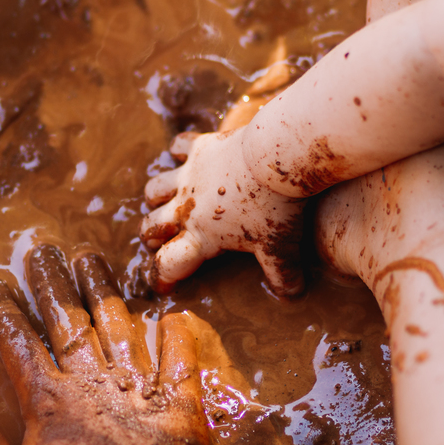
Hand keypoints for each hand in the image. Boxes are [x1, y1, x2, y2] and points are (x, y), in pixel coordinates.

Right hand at [0, 245, 210, 444]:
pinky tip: (173, 312)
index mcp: (49, 402)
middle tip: (41, 249)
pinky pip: (179, 361)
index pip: (19, 344)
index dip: (2, 311)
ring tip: (89, 258)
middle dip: (51, 283)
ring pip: (117, 326)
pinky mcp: (179, 405)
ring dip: (102, 290)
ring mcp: (137, 389)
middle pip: (68, 322)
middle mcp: (92, 384)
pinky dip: (177, 336)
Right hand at [141, 127, 306, 296]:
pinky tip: (184, 155)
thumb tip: (292, 298)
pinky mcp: (201, 148)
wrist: (276, 156)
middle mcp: (187, 207)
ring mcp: (190, 175)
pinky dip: (177, 151)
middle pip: (152, 226)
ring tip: (164, 202)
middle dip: (151, 236)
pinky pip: (179, 147)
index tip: (162, 286)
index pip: (169, 263)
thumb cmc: (276, 205)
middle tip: (160, 240)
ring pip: (155, 189)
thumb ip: (282, 275)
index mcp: (202, 237)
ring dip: (156, 198)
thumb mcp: (281, 246)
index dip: (161, 277)